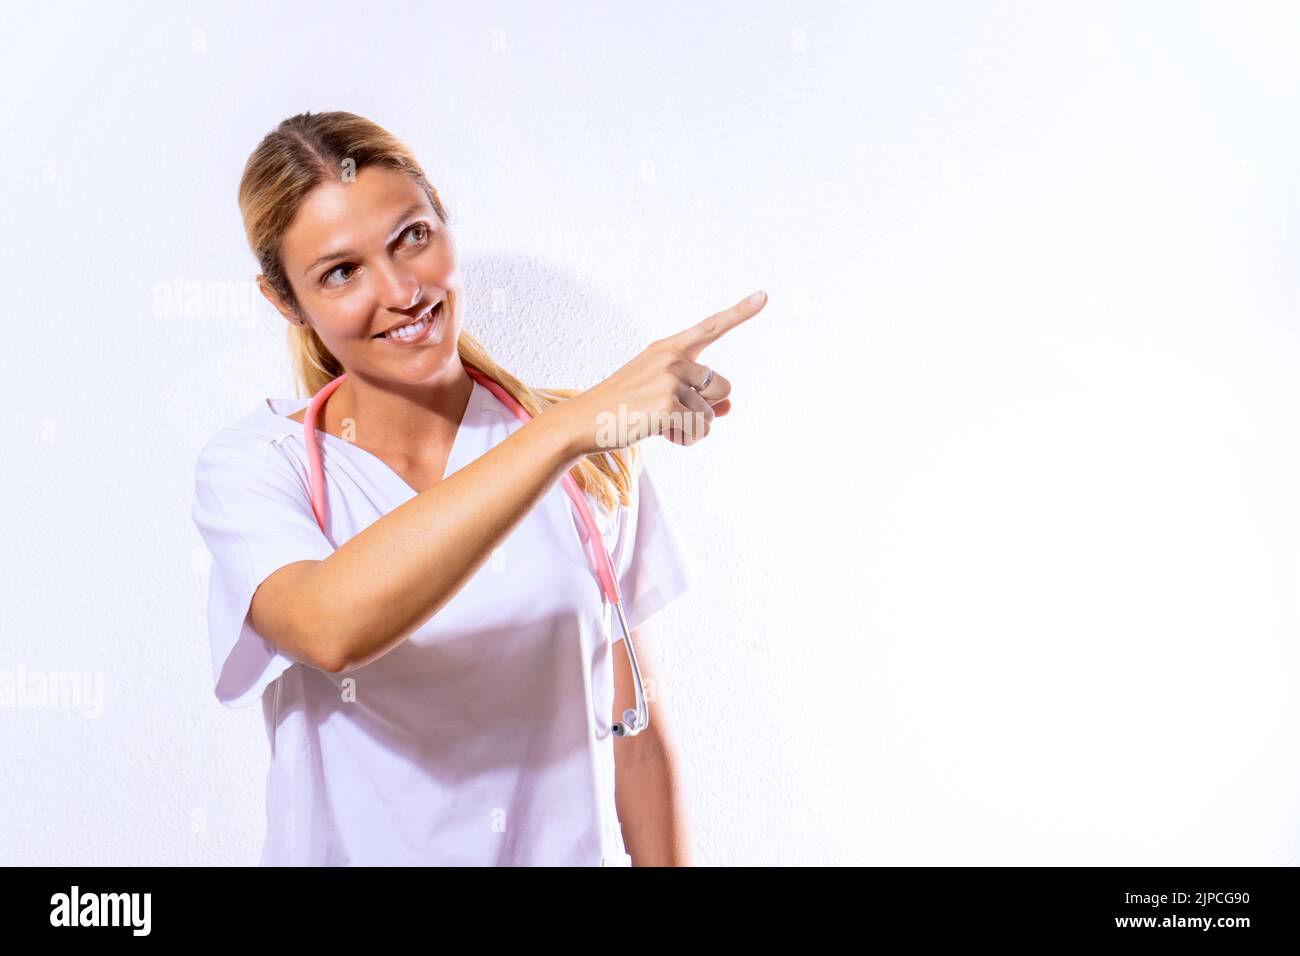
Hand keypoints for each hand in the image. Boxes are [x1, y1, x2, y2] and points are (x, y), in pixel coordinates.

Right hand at [557, 290, 765, 456]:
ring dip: (691, 427)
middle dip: (705, 407)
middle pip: (722, 387)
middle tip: (668, 413)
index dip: (739, 312)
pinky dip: (685, 439)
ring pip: (711, 414)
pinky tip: (660, 434)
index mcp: (668, 348)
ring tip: (658, 423)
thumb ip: (697, 398)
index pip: (710, 327)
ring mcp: (670, 380)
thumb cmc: (622, 408)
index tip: (764, 296)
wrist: (584, 422)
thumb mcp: (660, 396)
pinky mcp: (668, 406)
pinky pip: (700, 430)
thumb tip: (729, 407)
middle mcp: (672, 358)